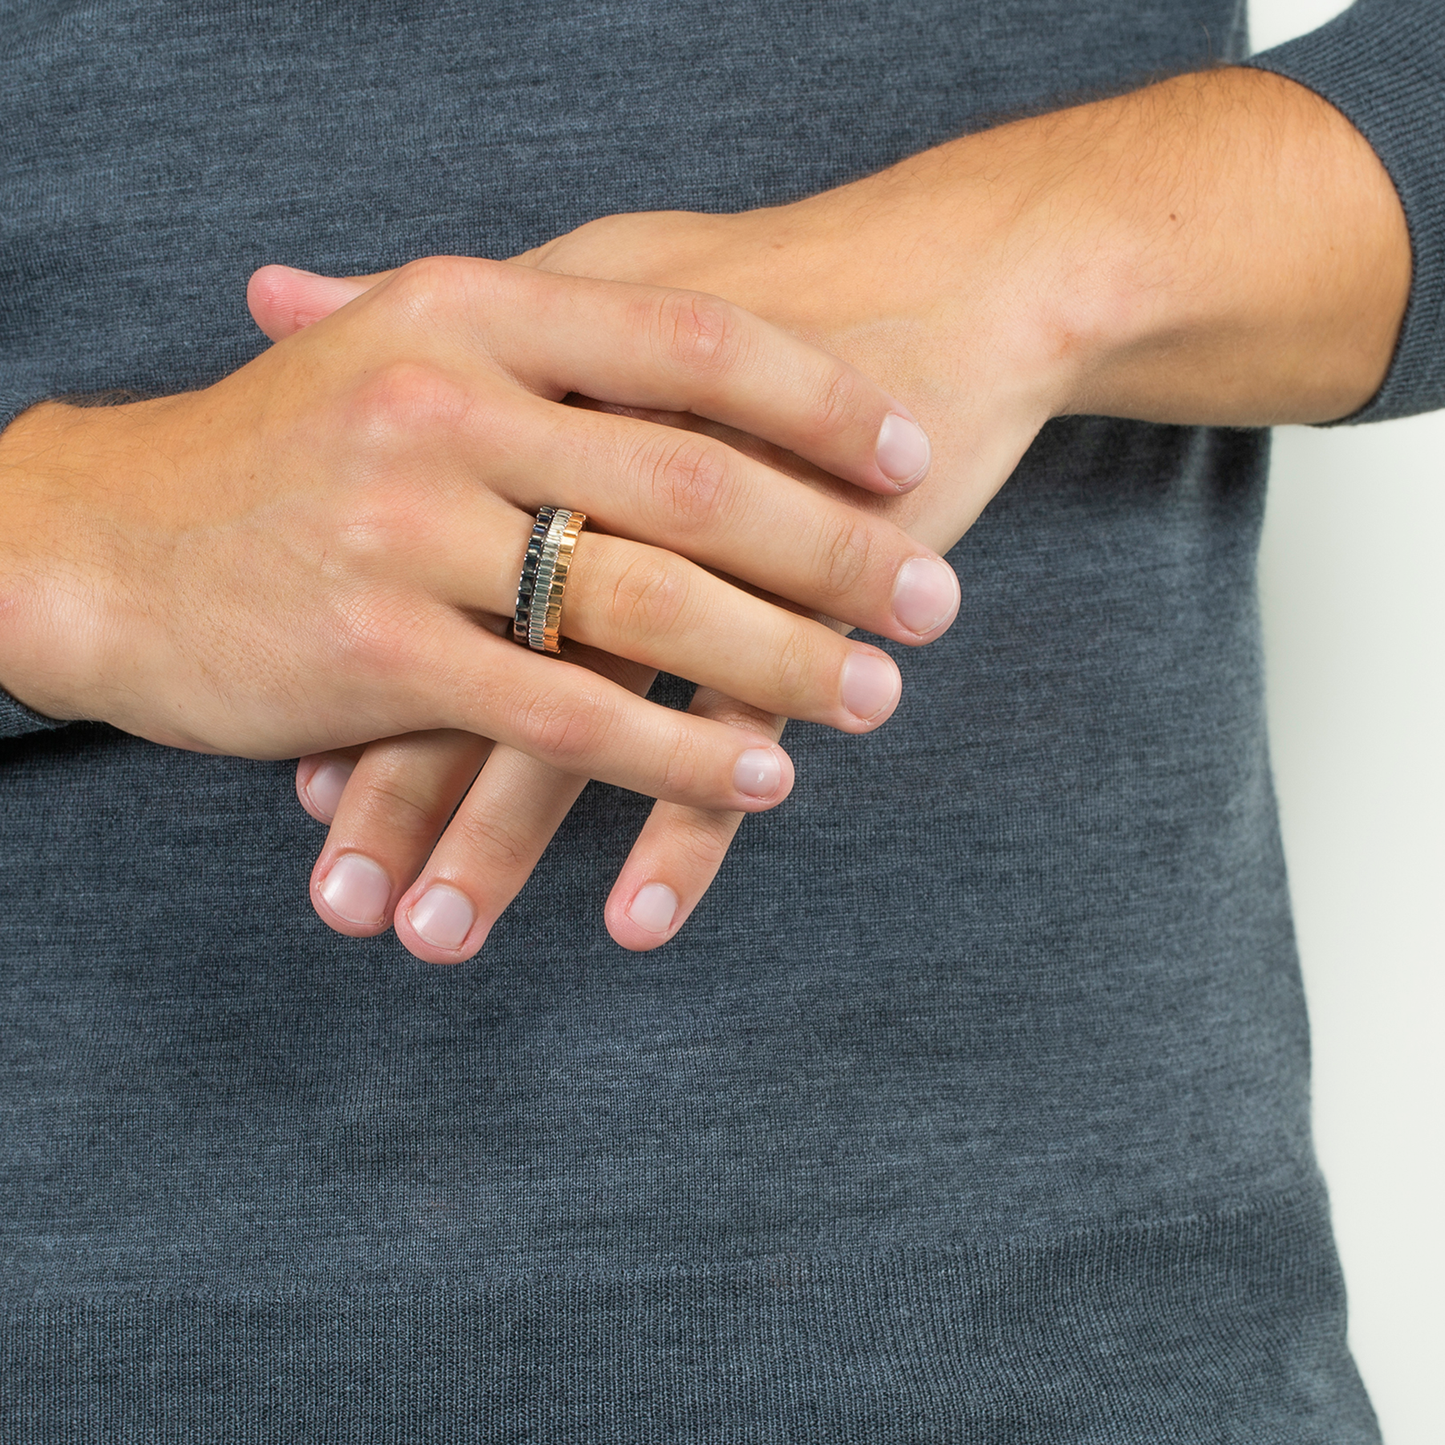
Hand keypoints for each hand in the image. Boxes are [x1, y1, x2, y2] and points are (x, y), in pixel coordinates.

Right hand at [0, 258, 964, 822]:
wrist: (101, 541)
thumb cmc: (277, 450)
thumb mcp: (395, 353)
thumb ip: (532, 341)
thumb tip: (689, 348)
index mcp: (465, 312)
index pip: (686, 340)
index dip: (817, 396)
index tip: (909, 449)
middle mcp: (442, 405)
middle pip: (690, 476)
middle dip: (834, 546)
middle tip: (933, 597)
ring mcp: (405, 531)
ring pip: (639, 605)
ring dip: (780, 661)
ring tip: (876, 696)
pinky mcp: (376, 656)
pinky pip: (563, 716)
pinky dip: (673, 753)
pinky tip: (755, 776)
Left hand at [260, 65, 1409, 958]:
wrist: (945, 286)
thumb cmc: (761, 289)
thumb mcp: (584, 280)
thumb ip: (433, 310)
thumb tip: (261, 291)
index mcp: (532, 407)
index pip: (416, 565)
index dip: (354, 679)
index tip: (301, 784)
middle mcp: (597, 480)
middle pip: (474, 654)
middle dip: (400, 792)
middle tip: (341, 907)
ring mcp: (707, 548)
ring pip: (582, 714)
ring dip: (503, 841)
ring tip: (436, 938)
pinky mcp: (809, 594)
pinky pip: (729, 729)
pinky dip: (682, 826)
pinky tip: (631, 922)